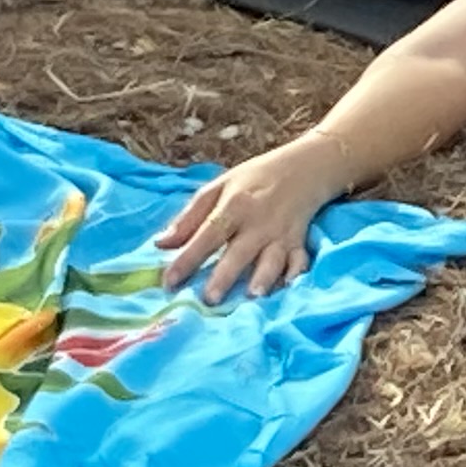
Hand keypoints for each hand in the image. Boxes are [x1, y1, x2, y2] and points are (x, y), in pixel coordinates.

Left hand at [155, 131, 357, 303]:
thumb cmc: (254, 179)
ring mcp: (280, 233)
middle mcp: (257, 222)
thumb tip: (160, 244)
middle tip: (209, 300)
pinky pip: (299, 260)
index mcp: (233, 205)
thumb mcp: (219, 187)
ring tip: (252, 296)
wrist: (305, 166)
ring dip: (263, 278)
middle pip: (239, 251)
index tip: (169, 282)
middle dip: (225, 276)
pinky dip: (295, 274)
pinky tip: (288, 287)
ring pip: (272, 259)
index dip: (187, 258)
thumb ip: (189, 217)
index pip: (207, 234)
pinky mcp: (299, 241)